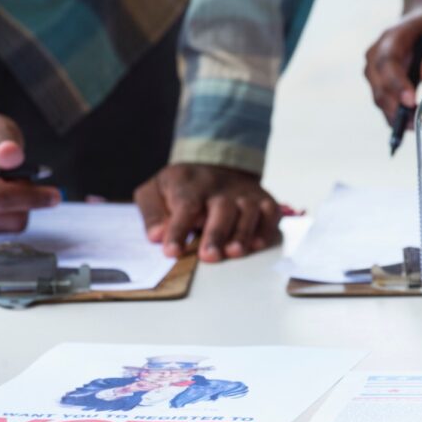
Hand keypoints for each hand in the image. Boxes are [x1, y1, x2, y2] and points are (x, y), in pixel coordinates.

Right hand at [0, 94, 60, 232]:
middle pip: (8, 216)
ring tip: (7, 181)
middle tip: (22, 175)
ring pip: (9, 224)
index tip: (55, 195)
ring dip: (19, 205)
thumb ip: (3, 140)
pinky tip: (1, 193)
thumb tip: (12, 156)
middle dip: (26, 197)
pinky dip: (11, 213)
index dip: (30, 197)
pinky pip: (3, 229)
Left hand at [134, 164, 280, 261]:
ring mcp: (243, 193)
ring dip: (242, 232)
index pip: (184, 205)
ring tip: (234, 252)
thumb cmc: (182, 187)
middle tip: (209, 256)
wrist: (216, 165)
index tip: (172, 251)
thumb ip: (152, 213)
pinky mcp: (263, 199)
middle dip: (216, 233)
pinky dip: (266, 228)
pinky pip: (270, 213)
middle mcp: (219, 186)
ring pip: (247, 211)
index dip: (178, 229)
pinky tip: (257, 244)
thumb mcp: (154, 191)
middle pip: (220, 208)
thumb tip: (156, 236)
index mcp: (188, 183)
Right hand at [365, 6, 421, 125]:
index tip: (410, 101)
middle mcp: (375, 55)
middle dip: (394, 106)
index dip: (396, 84)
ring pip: (378, 96)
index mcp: (391, 38)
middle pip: (379, 84)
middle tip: (415, 123)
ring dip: (393, 114)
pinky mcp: (377, 83)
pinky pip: (382, 101)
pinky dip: (393, 115)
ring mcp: (373, 70)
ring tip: (415, 124)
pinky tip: (408, 123)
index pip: (387, 63)